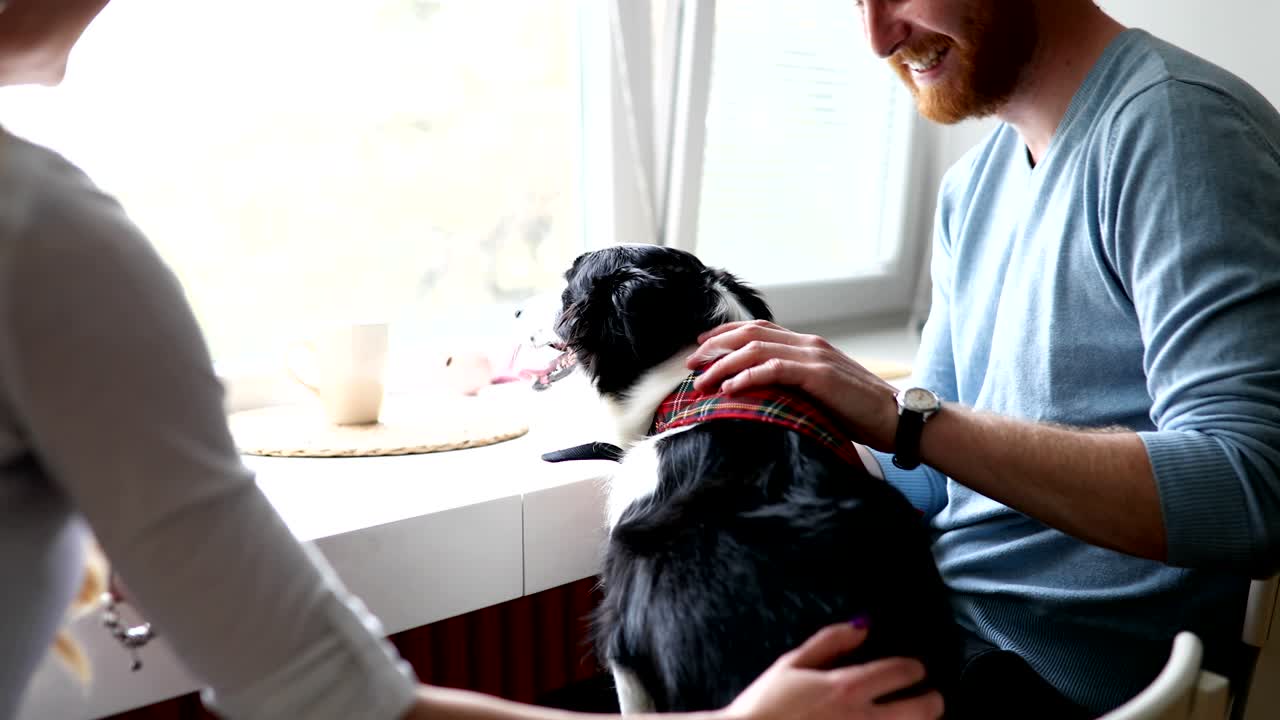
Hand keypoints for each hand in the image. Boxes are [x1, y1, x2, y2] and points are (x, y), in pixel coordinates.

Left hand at [688, 320, 900, 450]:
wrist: (897, 419)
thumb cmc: (860, 414)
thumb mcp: (820, 394)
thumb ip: (794, 386)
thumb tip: (761, 398)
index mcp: (808, 345)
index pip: (758, 329)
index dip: (725, 334)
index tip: (700, 347)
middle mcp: (809, 344)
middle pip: (750, 333)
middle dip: (715, 346)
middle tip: (690, 364)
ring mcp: (814, 357)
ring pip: (756, 349)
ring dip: (723, 364)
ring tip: (702, 381)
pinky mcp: (819, 375)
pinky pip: (774, 369)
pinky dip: (747, 377)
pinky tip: (729, 389)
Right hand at [722, 622, 942, 719]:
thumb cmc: (766, 704)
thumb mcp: (792, 664)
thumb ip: (830, 641)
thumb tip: (863, 625)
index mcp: (846, 687)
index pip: (902, 671)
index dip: (916, 668)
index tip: (916, 669)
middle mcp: (862, 718)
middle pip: (924, 709)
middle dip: (933, 700)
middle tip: (930, 697)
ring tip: (913, 717)